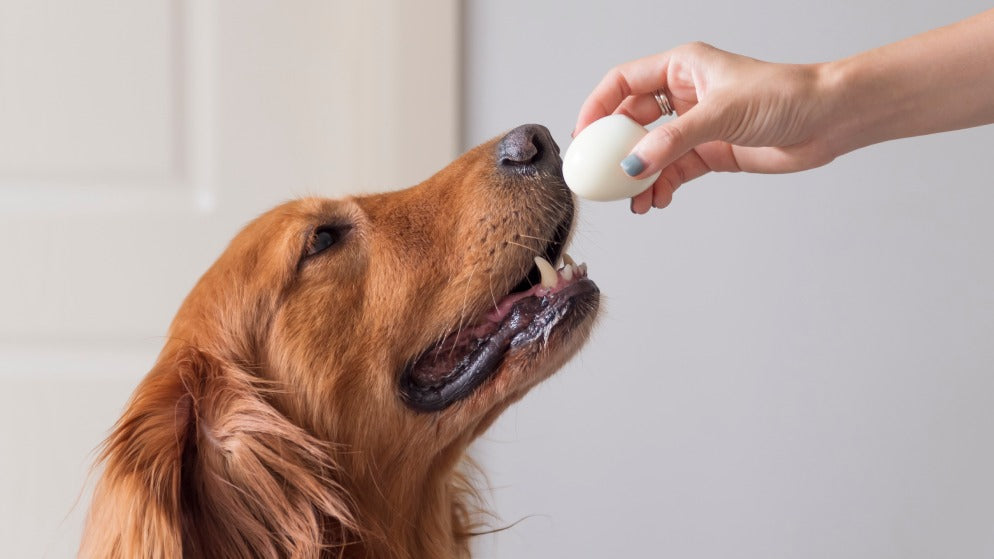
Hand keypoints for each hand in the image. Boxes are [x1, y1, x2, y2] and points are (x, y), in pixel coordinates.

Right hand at [574, 42, 838, 212]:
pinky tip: (656, 200)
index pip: (624, 83)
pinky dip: (662, 185)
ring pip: (652, 151)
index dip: (597, 107)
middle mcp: (685, 94)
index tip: (583, 137)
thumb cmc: (784, 96)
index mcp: (681, 68)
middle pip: (633, 120)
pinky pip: (675, 170)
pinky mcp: (712, 151)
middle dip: (615, 150)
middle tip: (599, 175)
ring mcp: (697, 124)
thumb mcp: (719, 114)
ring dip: (640, 175)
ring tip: (632, 200)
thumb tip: (632, 166)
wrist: (828, 119)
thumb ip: (671, 141)